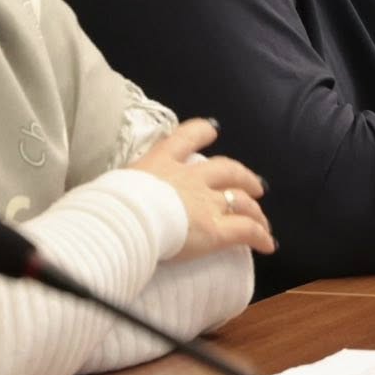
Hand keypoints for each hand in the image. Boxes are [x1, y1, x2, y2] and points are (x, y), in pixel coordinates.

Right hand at [125, 118, 274, 260]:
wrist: (125, 219)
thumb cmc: (111, 205)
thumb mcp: (114, 185)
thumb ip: (121, 189)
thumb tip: (105, 201)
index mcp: (161, 162)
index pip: (186, 137)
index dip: (202, 131)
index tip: (213, 129)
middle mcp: (189, 177)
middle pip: (226, 169)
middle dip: (243, 176)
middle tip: (255, 184)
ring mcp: (206, 202)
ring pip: (241, 200)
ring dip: (255, 210)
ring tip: (262, 219)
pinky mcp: (215, 229)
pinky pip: (246, 231)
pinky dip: (261, 236)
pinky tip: (269, 244)